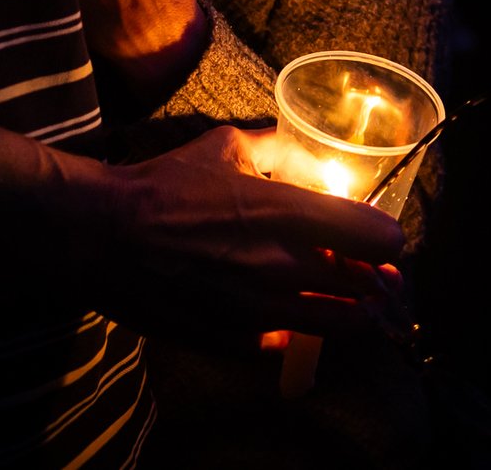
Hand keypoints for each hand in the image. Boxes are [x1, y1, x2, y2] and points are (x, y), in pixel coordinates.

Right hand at [81, 124, 405, 344]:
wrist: (103, 236)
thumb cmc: (163, 185)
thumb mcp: (224, 147)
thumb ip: (275, 148)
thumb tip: (301, 146)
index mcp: (288, 213)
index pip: (376, 237)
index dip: (387, 237)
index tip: (382, 236)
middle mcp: (284, 266)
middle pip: (366, 285)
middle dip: (375, 277)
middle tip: (372, 270)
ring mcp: (262, 310)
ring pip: (338, 323)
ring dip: (351, 311)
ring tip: (349, 302)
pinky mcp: (236, 340)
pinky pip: (288, 343)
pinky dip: (296, 331)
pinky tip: (289, 318)